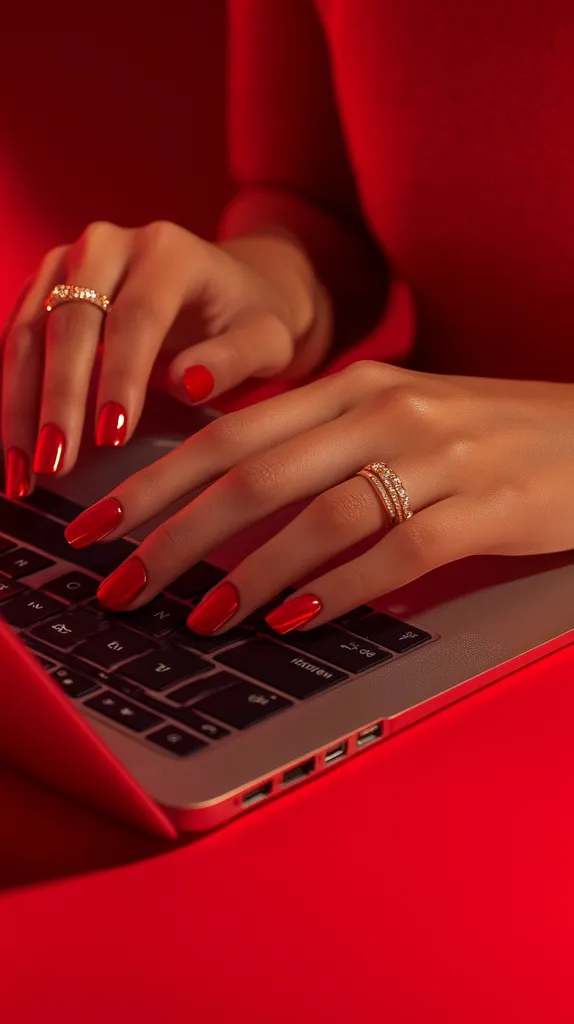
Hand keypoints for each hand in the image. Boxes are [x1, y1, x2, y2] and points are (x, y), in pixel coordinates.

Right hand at [1, 221, 326, 495]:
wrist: (231, 289)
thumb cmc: (250, 321)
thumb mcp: (267, 341)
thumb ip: (234, 360)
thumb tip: (187, 383)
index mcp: (168, 252)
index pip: (136, 318)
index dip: (120, 379)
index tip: (110, 437)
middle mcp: (109, 244)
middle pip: (69, 321)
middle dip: (58, 400)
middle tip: (54, 465)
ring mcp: (69, 263)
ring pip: (28, 329)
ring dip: (19, 404)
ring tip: (20, 472)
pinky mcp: (45, 287)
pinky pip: (16, 339)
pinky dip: (11, 395)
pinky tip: (13, 447)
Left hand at [63, 361, 573, 631]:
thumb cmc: (483, 436)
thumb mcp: (394, 418)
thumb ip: (316, 445)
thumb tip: (228, 498)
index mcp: (352, 387)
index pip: (229, 434)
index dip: (154, 482)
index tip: (100, 526)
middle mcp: (383, 410)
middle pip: (253, 474)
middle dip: (174, 535)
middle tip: (122, 586)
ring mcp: (436, 456)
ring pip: (317, 515)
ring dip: (248, 572)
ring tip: (202, 617)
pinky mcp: (481, 508)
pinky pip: (394, 551)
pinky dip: (337, 589)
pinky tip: (296, 619)